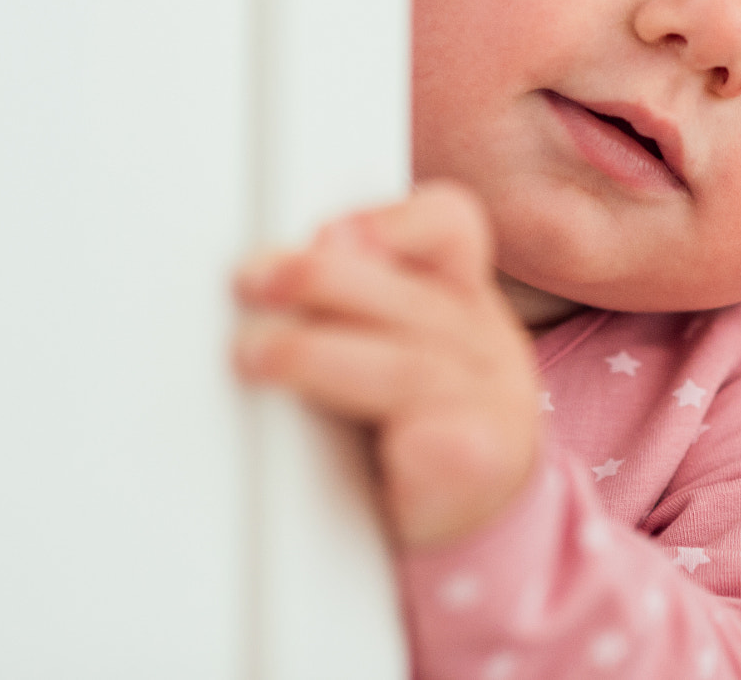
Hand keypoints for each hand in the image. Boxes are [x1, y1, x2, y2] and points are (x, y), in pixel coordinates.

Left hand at [232, 182, 540, 549]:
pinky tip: (325, 446)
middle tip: (253, 283)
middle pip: (410, 297)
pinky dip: (377, 433)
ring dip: (318, 356)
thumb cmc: (418, 424)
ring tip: (256, 357)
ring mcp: (487, 402)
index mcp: (462, 296)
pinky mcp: (475, 462)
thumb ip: (351, 300)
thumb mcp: (393, 344)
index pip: (449, 229)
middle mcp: (483, 340)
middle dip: (323, 282)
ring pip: (405, 367)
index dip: (390, 223)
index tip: (323, 234)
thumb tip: (271, 267)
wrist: (482, 517)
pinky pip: (431, 438)